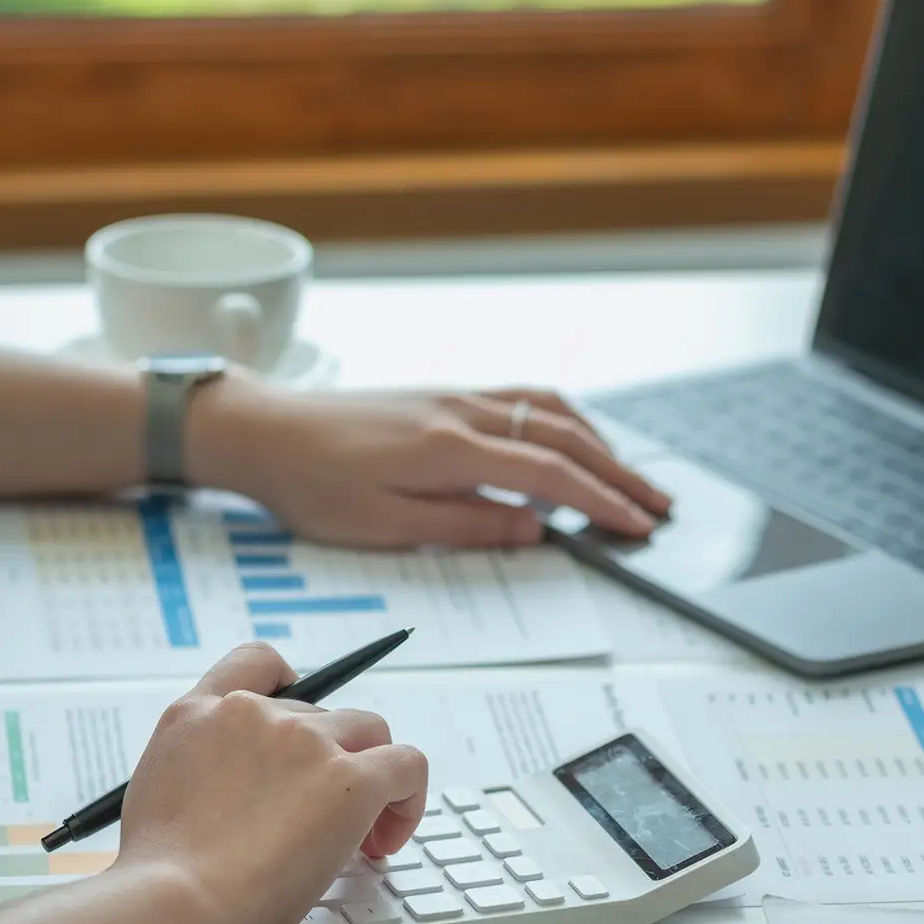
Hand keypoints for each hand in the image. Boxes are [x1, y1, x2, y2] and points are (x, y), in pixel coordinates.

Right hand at [114, 643, 428, 923]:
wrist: (171, 903)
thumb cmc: (158, 879)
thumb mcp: (154, 798)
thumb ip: (196, 776)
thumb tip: (225, 803)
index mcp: (196, 715)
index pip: (256, 664)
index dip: (290, 686)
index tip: (303, 722)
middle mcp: (251, 714)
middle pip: (320, 715)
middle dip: (328, 762)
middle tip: (322, 819)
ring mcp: (304, 740)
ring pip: (368, 732)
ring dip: (369, 773)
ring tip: (363, 832)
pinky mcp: (349, 779)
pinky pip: (406, 766)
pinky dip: (408, 798)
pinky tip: (388, 836)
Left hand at [184, 370, 673, 548]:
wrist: (265, 431)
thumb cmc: (312, 484)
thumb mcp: (385, 526)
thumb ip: (465, 525)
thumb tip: (534, 527)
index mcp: (450, 450)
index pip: (550, 475)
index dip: (602, 502)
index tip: (638, 526)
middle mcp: (462, 413)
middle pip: (563, 438)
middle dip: (618, 474)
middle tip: (658, 506)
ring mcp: (455, 397)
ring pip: (547, 409)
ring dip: (598, 441)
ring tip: (628, 476)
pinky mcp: (442, 396)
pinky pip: (520, 398)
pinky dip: (562, 419)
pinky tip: (571, 437)